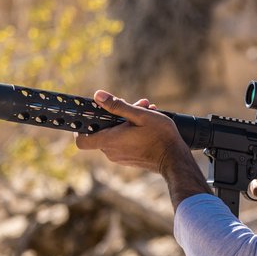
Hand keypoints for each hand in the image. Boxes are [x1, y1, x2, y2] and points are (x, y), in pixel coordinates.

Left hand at [76, 91, 208, 208]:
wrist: (175, 160)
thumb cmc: (160, 137)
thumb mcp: (140, 115)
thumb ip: (117, 106)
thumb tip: (98, 95)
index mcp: (110, 141)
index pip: (81, 140)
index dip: (82, 128)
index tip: (92, 116)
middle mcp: (112, 152)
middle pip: (103, 131)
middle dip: (117, 115)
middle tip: (136, 105)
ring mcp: (120, 157)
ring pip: (115, 135)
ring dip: (127, 121)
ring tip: (147, 110)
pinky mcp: (129, 159)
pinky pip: (124, 142)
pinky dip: (131, 131)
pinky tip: (148, 123)